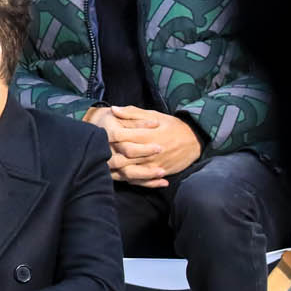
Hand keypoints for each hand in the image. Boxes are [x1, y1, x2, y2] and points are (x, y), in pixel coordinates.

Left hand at [86, 105, 201, 186]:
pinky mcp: (159, 172)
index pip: (121, 139)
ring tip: (105, 169)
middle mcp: (149, 152)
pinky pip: (142, 181)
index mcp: (146, 135)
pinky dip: (130, 181)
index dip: (107, 140)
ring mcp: (154, 164)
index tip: (97, 139)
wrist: (195, 138)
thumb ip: (132, 113)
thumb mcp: (153, 115)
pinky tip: (121, 178)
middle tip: (95, 157)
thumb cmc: (172, 125)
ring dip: (116, 172)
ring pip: (130, 173)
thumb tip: (113, 109)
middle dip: (107, 159)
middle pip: (122, 159)